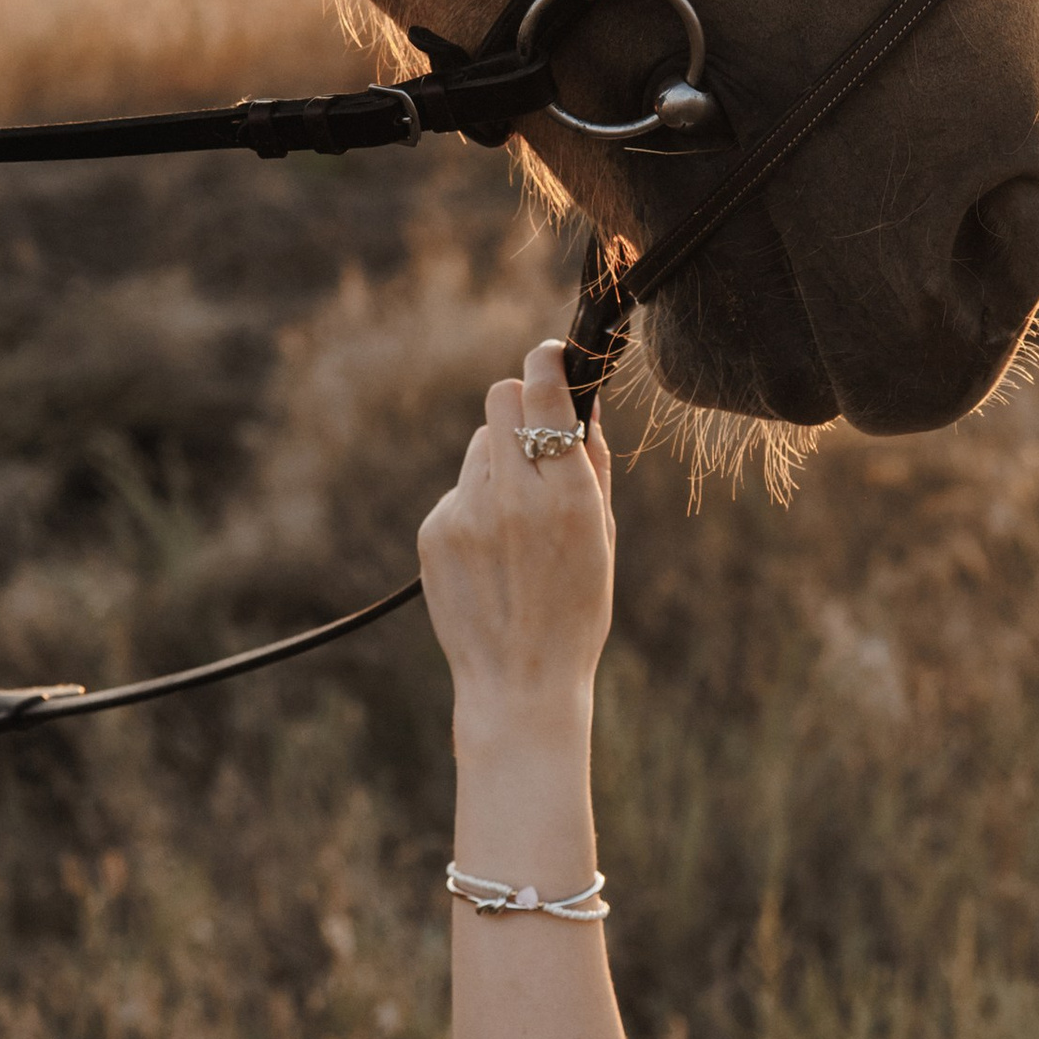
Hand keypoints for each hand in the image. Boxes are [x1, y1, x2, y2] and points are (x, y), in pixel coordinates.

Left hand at [416, 340, 615, 723]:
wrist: (519, 682)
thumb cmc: (576, 611)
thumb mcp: (604, 538)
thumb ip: (592, 468)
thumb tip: (581, 409)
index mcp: (567, 498)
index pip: (546, 396)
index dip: (547, 363)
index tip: (550, 355)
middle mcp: (512, 497)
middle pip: (500, 398)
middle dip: (520, 405)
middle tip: (535, 435)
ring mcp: (466, 513)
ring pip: (480, 445)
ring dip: (499, 461)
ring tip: (516, 519)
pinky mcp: (434, 531)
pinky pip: (459, 490)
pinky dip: (477, 504)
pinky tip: (491, 552)